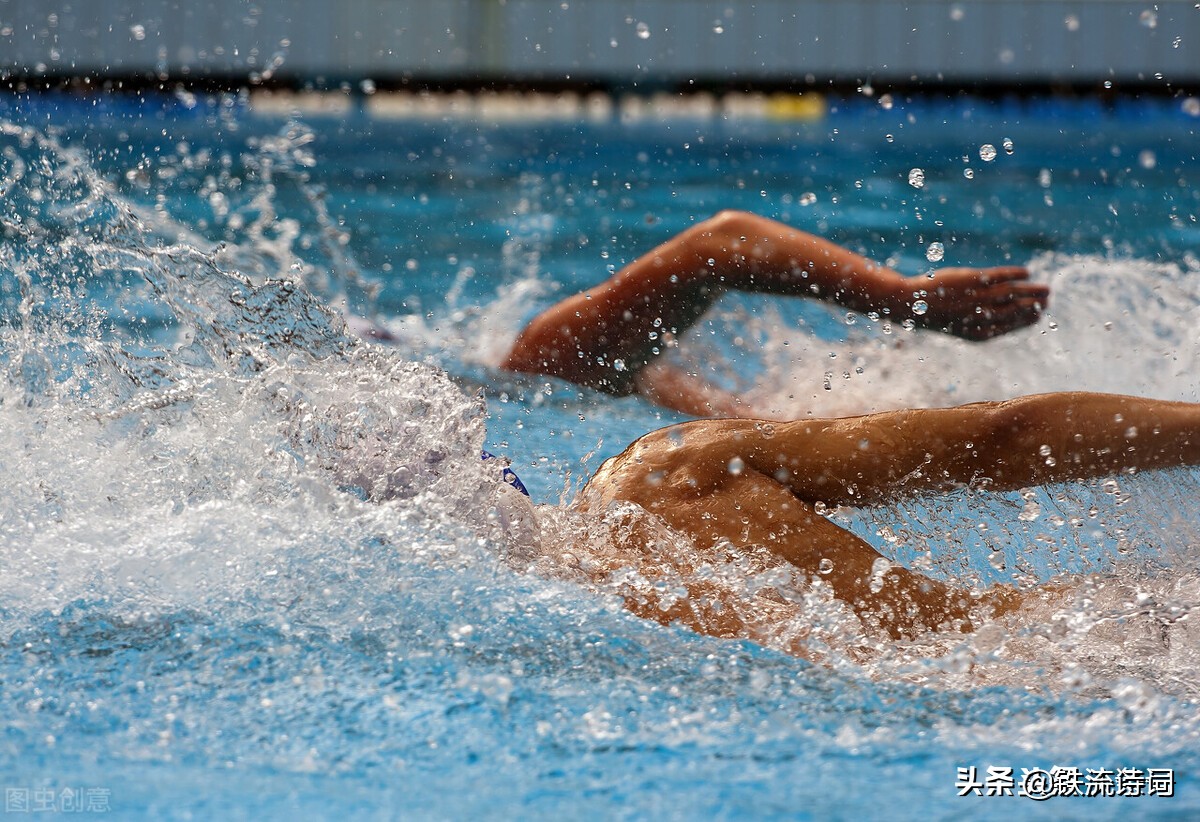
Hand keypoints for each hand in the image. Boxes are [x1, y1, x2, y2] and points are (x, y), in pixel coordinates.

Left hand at [913, 266, 1048, 340]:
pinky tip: (1026, 272)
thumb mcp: (960, 324)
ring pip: (1010, 294)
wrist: (911, 304)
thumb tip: (1003, 316)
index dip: (1026, 321)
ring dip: (1030, 290)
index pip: (1008, 327)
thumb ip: (982, 322)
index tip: (1040, 315)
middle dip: (1033, 304)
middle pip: (1013, 310)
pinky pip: (999, 276)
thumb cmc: (936, 314)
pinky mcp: (972, 279)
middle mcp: (979, 317)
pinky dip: (1015, 274)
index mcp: (977, 334)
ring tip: (1045, 288)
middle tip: (1048, 299)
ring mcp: (976, 298)